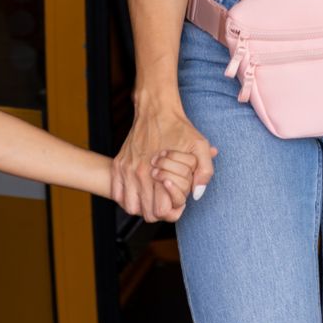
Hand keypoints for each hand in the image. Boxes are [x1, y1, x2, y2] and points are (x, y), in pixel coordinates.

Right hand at [112, 104, 216, 221]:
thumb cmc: (180, 129)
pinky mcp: (119, 164)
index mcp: (159, 173)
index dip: (172, 210)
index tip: (176, 201)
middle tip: (165, 199)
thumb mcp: (200, 147)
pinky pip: (117, 194)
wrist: (157, 109)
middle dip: (158, 211)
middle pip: (147, 214)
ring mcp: (126, 169)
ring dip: (141, 206)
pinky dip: (126, 197)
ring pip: (130, 207)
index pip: (162, 212)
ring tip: (151, 197)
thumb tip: (196, 195)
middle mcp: (140, 174)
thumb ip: (204, 172)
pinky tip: (138, 190)